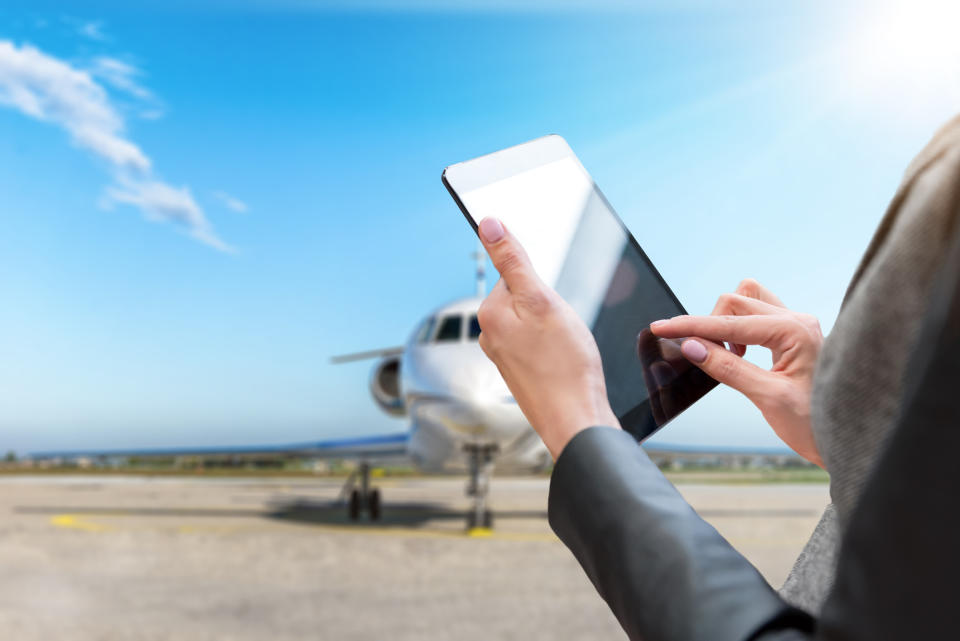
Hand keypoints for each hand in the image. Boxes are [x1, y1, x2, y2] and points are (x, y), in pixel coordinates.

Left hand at [475, 217, 619, 459]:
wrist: (576, 421)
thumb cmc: (565, 366)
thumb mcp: (541, 301)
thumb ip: (513, 261)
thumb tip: (488, 224)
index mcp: (489, 314)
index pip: (515, 273)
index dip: (543, 283)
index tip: (554, 304)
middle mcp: (490, 335)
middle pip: (525, 297)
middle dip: (550, 305)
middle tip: (564, 329)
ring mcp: (505, 356)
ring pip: (535, 321)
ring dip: (555, 327)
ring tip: (567, 348)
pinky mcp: (521, 372)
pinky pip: (540, 344)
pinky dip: (556, 347)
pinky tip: (567, 361)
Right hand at [650, 279, 824, 466]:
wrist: (849, 439)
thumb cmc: (817, 423)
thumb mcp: (768, 398)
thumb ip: (728, 368)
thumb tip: (692, 347)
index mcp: (795, 331)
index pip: (730, 324)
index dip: (691, 326)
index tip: (661, 327)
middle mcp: (797, 320)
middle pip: (736, 302)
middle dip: (709, 325)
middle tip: (699, 356)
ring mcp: (797, 326)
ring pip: (747, 301)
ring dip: (726, 321)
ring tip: (726, 354)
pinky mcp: (793, 336)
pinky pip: (757, 316)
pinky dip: (738, 328)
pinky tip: (738, 354)